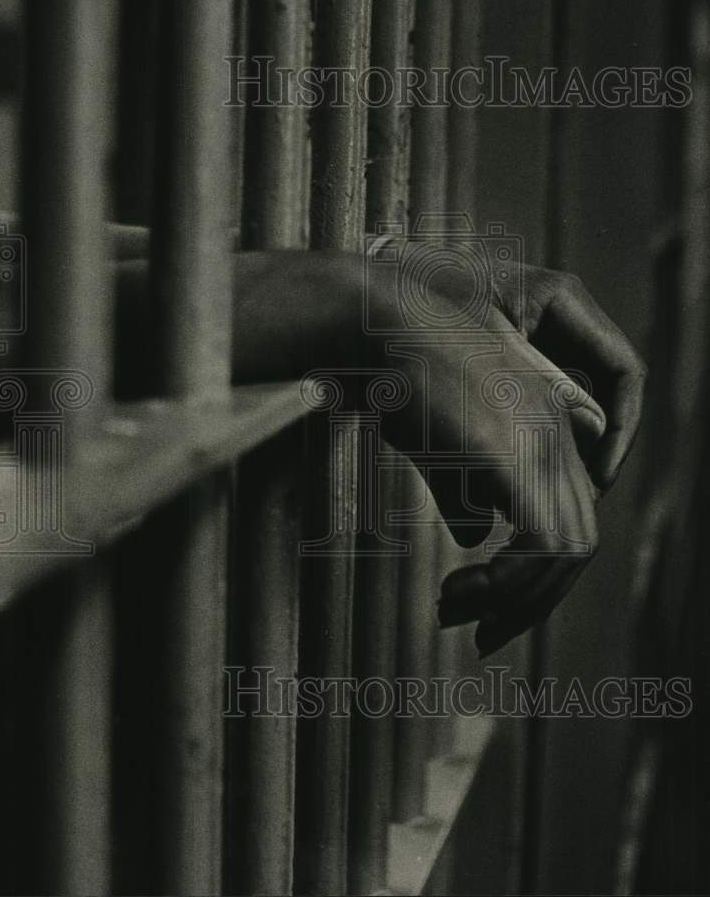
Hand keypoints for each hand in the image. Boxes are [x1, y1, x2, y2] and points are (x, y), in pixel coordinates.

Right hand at [423, 257, 644, 653]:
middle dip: (532, 602)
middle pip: (578, 546)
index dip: (536, 575)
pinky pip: (535, 547)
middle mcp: (558, 438)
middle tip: (480, 630)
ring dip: (515, 602)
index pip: (568, 521)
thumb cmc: (401, 377)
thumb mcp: (440, 442)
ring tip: (458, 615)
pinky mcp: (513, 456)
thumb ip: (466, 490)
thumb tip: (478, 537)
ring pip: (564, 555)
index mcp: (547, 430)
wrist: (380, 329)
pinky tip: (460, 593)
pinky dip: (504, 586)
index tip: (486, 605)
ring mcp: (541, 444)